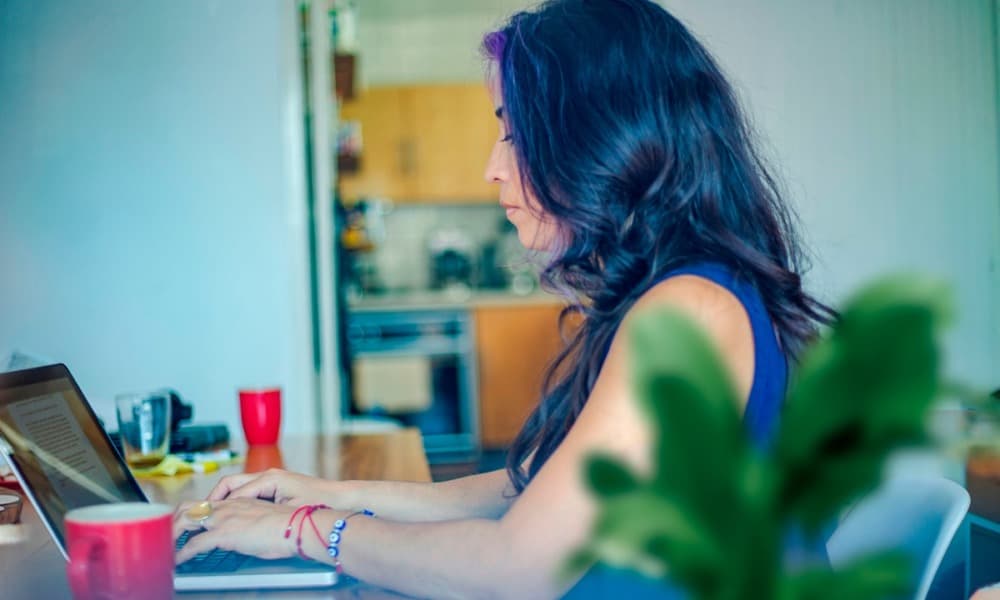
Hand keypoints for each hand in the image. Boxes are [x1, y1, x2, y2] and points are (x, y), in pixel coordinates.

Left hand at [172, 498, 297, 563]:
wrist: (296, 526)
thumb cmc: (288, 527)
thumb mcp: (265, 521)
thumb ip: (250, 525)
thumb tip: (247, 537)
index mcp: (238, 502)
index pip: (207, 503)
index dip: (192, 513)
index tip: (185, 524)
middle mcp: (227, 506)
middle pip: (189, 506)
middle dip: (174, 521)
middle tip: (168, 535)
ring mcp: (223, 518)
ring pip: (186, 520)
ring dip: (173, 534)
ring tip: (167, 547)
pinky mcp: (223, 533)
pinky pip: (194, 544)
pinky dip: (182, 554)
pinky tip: (178, 561)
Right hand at [207, 468, 348, 506]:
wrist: (339, 498)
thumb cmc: (318, 503)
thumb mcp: (287, 510)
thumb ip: (261, 511)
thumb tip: (238, 514)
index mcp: (269, 478)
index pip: (234, 491)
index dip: (218, 507)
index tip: (205, 520)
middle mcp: (267, 474)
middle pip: (230, 482)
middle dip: (214, 498)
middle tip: (201, 515)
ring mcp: (271, 478)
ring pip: (237, 485)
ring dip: (223, 498)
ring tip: (212, 515)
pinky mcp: (275, 484)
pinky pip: (247, 489)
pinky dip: (235, 499)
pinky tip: (232, 512)